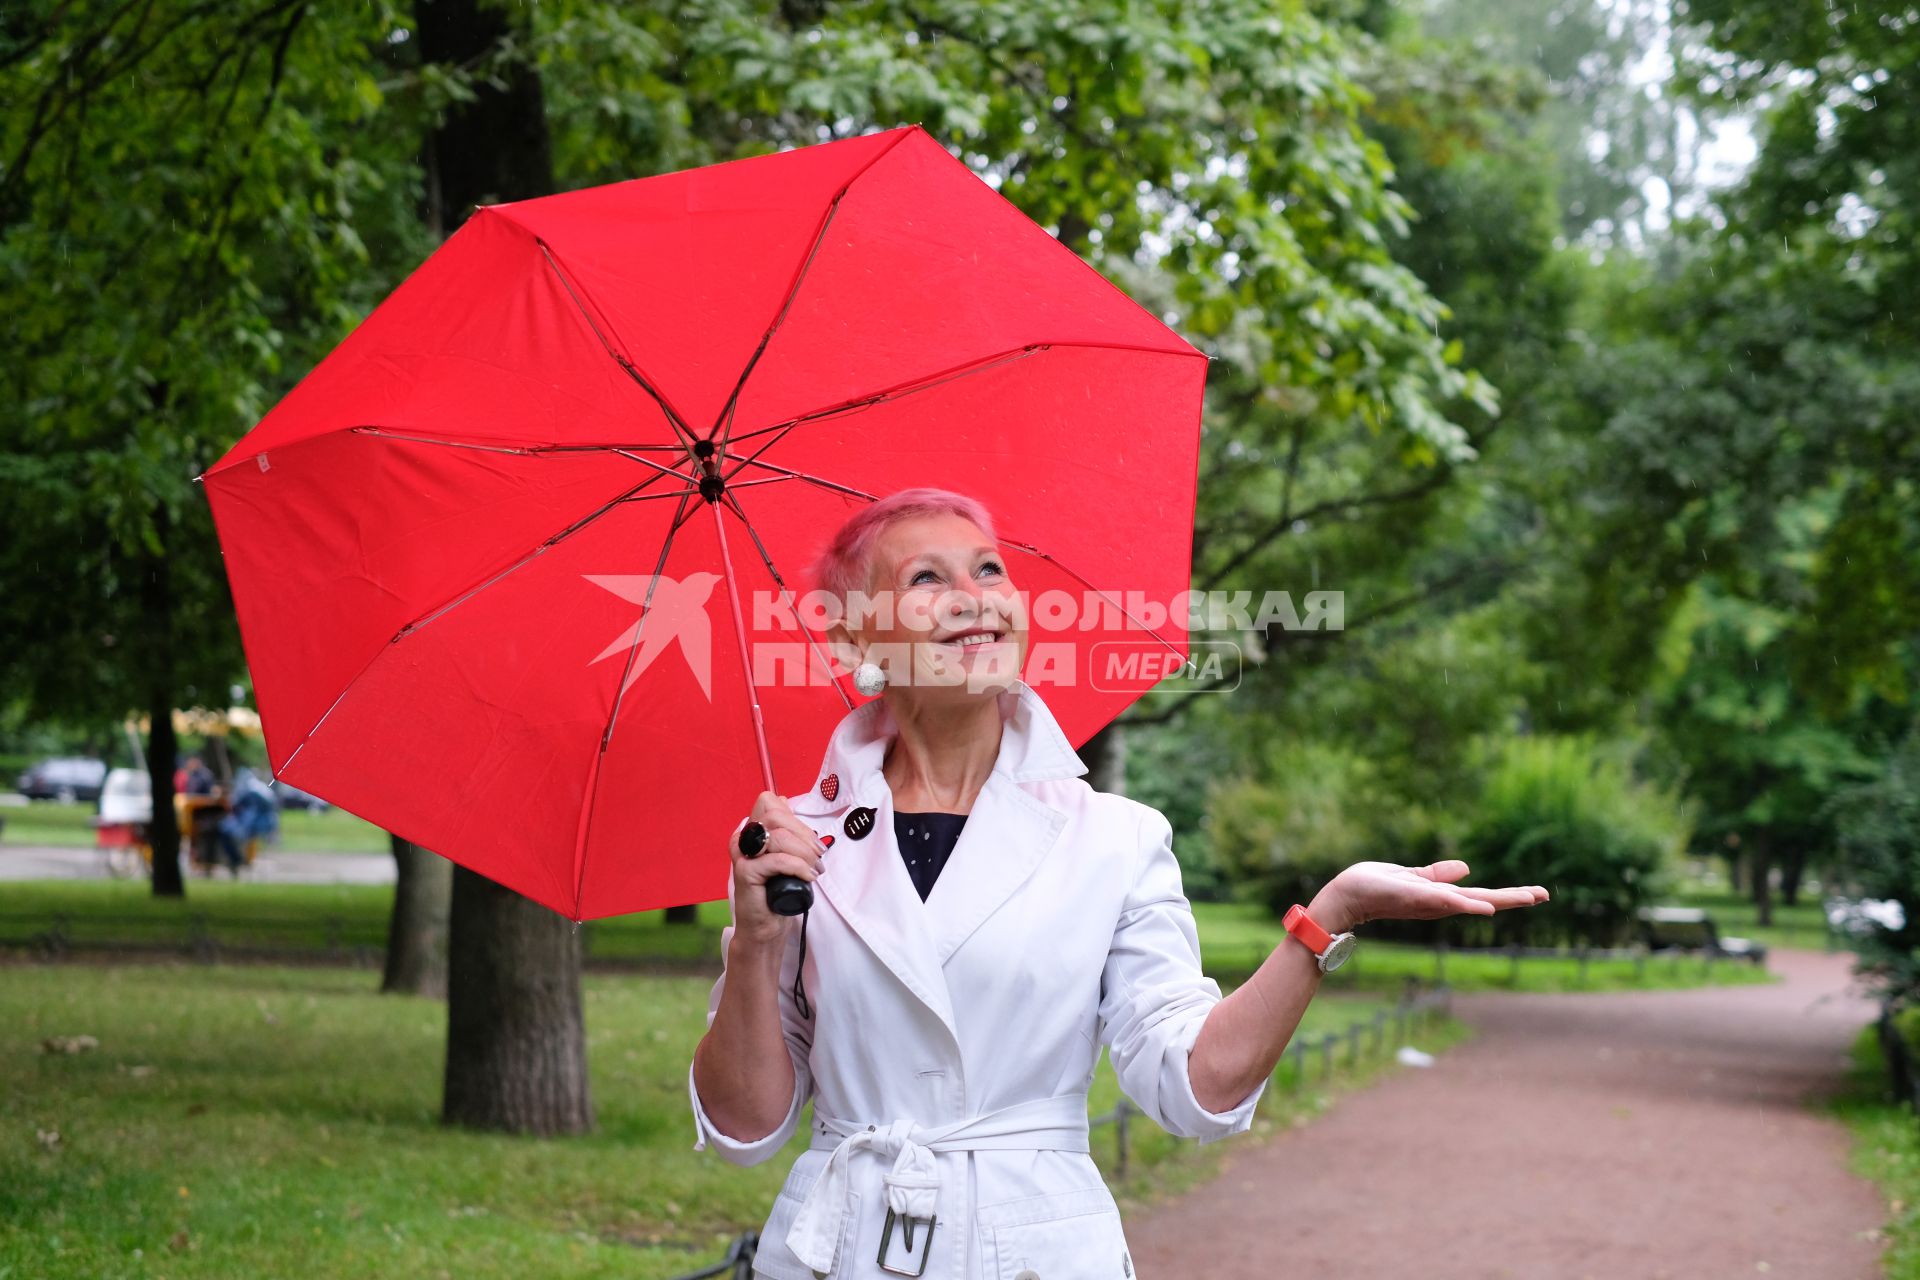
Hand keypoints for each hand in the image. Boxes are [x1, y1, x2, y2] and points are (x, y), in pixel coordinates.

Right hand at [729, 791, 827, 948]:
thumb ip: (784, 829)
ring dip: (805, 853)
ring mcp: (742, 855)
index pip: (770, 802)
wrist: (765, 927)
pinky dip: (798, 867)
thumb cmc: (777, 892)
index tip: (812, 841)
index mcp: (752, 830)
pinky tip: (807, 876)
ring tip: (814, 869)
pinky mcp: (745, 872)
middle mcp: (744, 838)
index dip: (795, 818)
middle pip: (776, 815)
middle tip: (818, 855)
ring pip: (779, 836)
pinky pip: (778, 860)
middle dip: (804, 834)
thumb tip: (784, 801)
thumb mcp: (786, 854)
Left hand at [1310, 860, 1547, 933]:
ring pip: (1469, 902)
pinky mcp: (1413, 898)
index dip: (1508, 894)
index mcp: (1439, 896)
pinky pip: (1442, 902)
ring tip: (1528, 897)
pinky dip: (1464, 904)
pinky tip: (1485, 907)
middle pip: (1483, 900)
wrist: (1345, 895)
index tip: (1538, 893)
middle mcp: (1438, 903)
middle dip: (1514, 898)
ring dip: (1499, 900)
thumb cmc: (1373, 887)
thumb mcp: (1411, 877)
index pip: (1480, 895)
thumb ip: (1437, 875)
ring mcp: (1427, 903)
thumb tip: (1466, 868)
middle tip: (1545, 895)